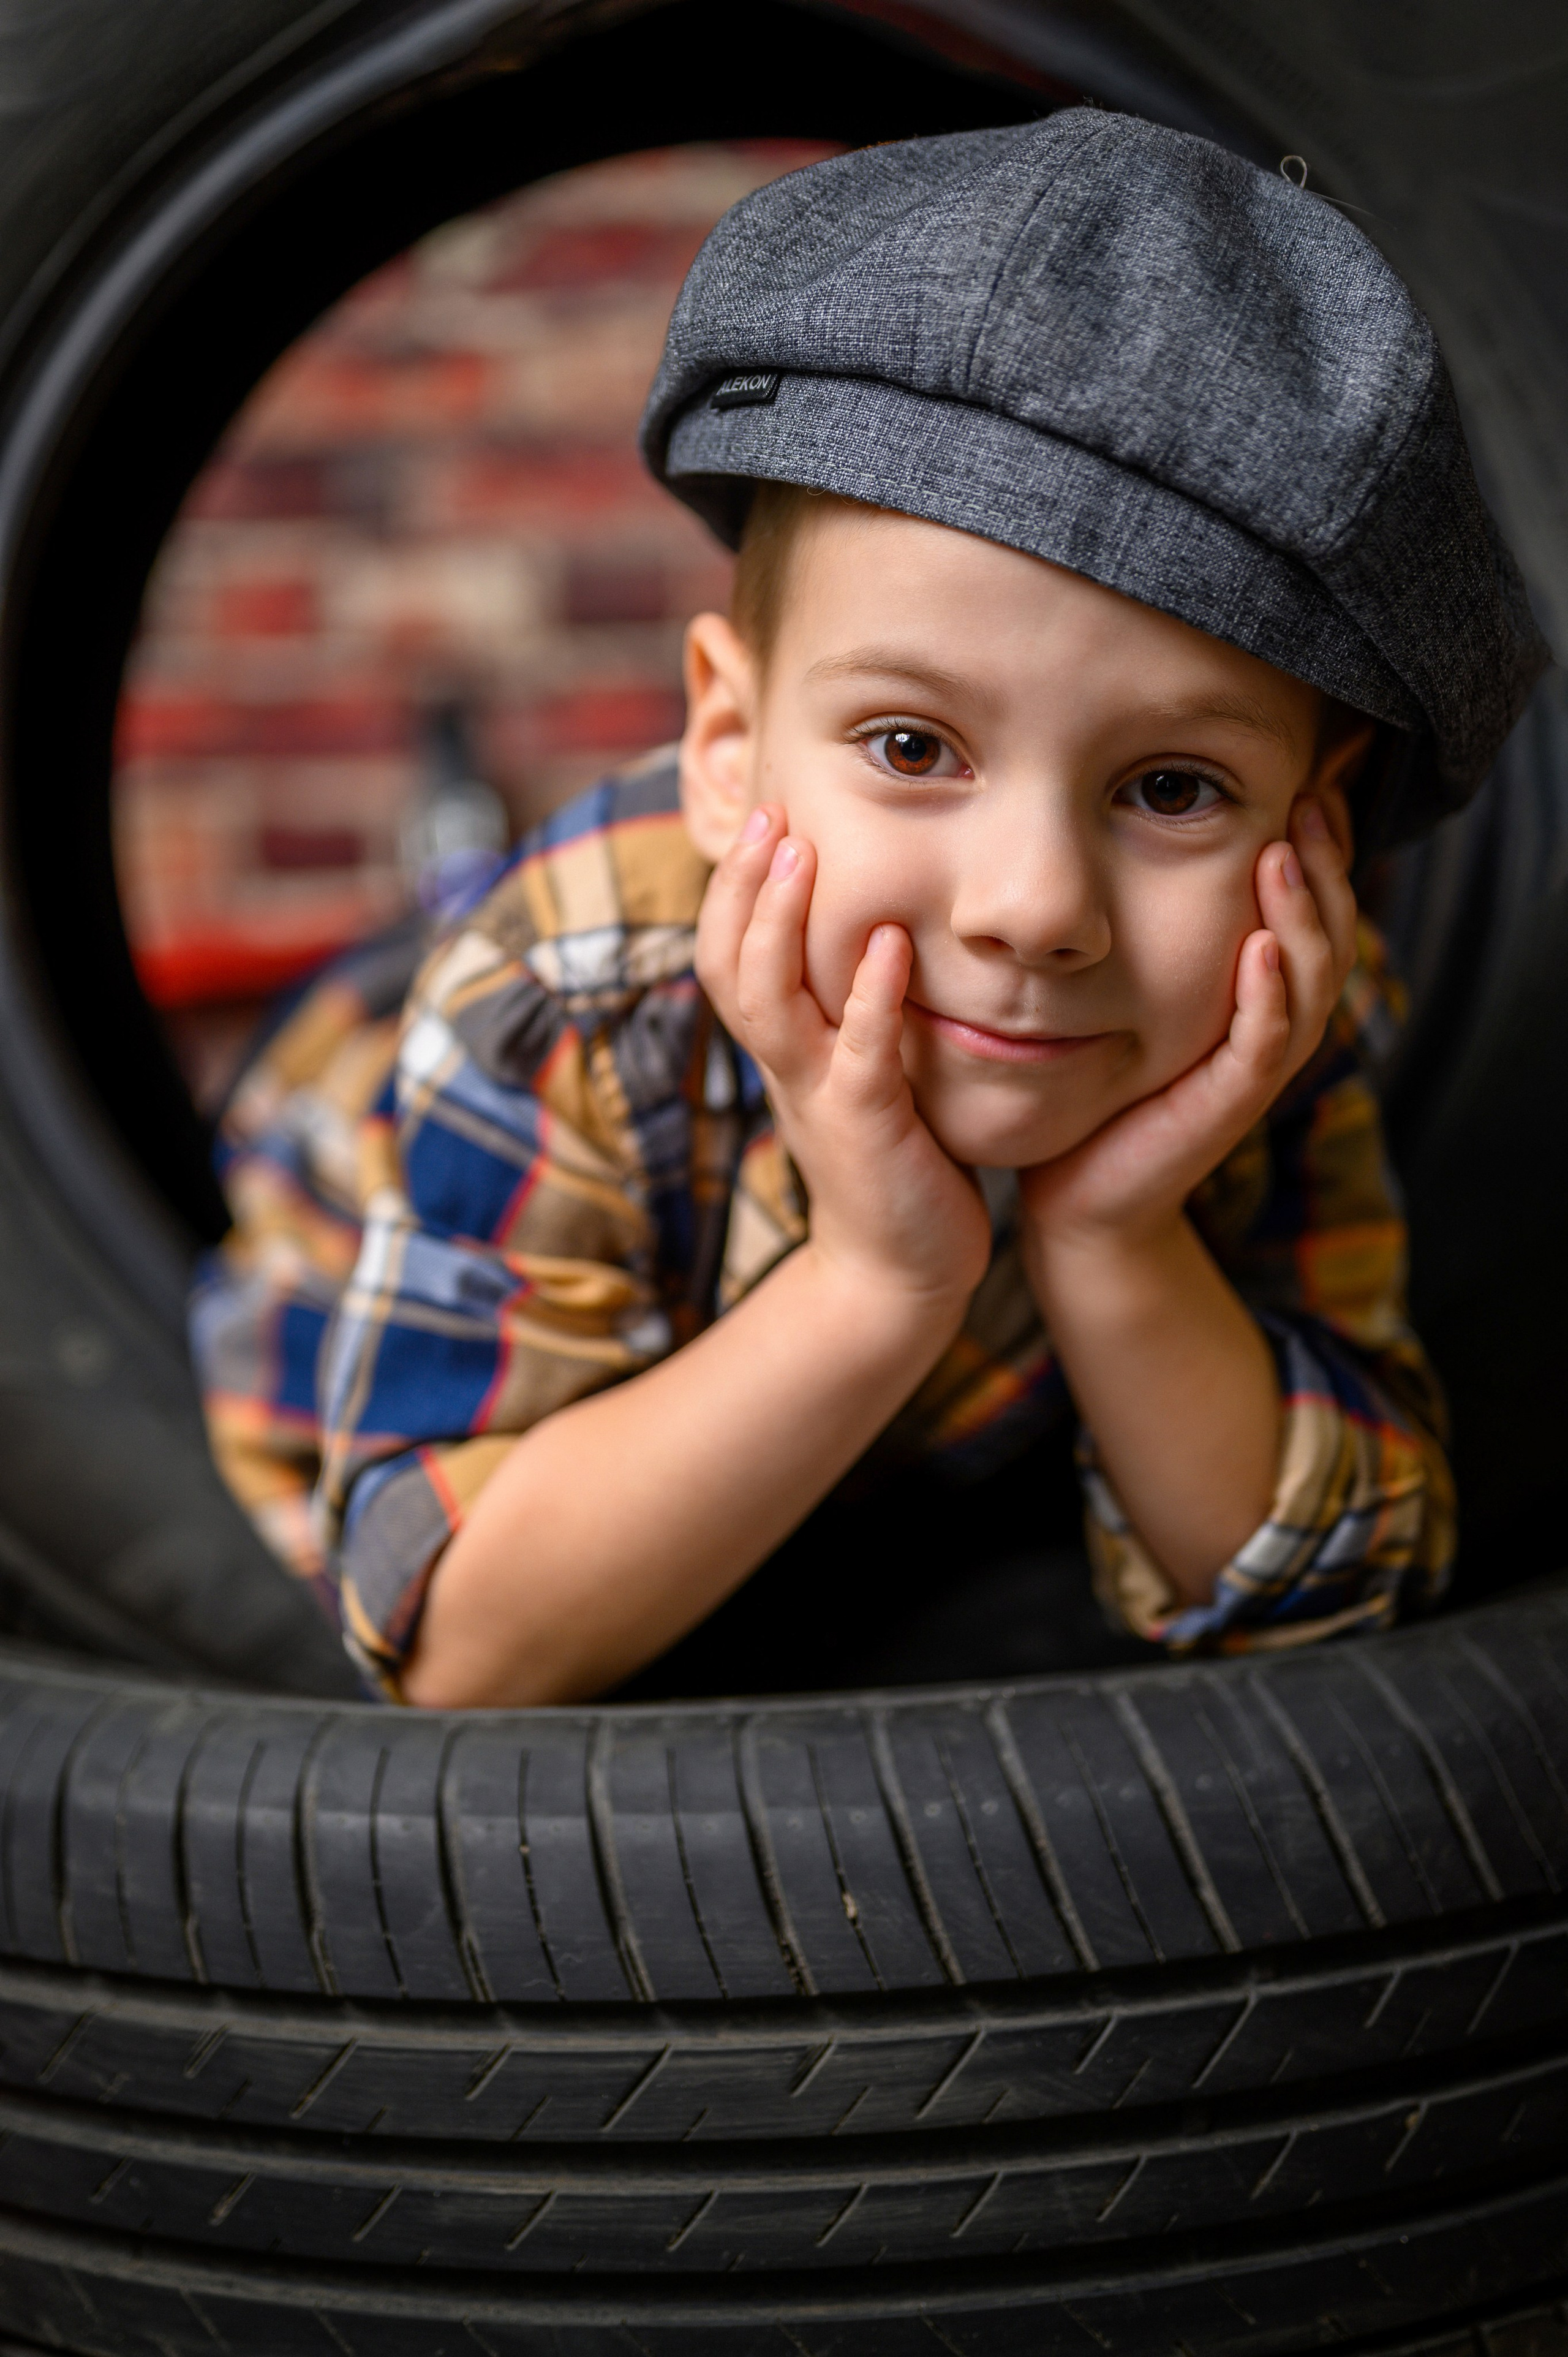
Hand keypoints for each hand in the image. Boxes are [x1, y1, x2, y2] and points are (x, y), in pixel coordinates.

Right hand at [696, 804, 991, 1311]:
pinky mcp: (867, 1126)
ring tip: (800, 852)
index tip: (760, 816)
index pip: (727, 955)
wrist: (898, 1270)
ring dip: (778, 922)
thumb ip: (850, 1009)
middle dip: (741, 886)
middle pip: (729, 964)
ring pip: (769, 1000)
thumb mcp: (858, 1070)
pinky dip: (870, 996)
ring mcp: (818, 1094)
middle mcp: (786, 1064)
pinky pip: (859, 1053)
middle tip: (766, 811)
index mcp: (781, 1047)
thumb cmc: (890, 1160)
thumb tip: (874, 925)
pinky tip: (889, 943)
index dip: (732, 890)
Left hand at [1019, 796, 1357, 1253]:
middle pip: (1328, 935)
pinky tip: (1261, 947)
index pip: (1310, 909)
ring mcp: (1252, 1070)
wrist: (1080, 1198)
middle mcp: (1268, 1027)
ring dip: (1302, 914)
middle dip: (1323, 865)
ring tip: (1285, 853)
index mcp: (1257, 997)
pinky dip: (1269, 996)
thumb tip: (1126, 836)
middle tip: (1310, 798)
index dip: (1320, 850)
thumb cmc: (1099, 1090)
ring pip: (1309, 982)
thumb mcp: (1126, 994)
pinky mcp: (1226, 1106)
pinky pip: (1263, 1045)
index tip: (1307, 781)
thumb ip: (1146, 929)